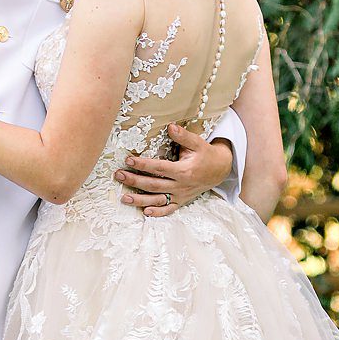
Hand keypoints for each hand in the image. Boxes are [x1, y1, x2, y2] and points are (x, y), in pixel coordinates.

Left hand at [115, 123, 231, 216]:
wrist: (220, 170)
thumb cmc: (206, 155)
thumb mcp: (198, 143)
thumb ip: (183, 136)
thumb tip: (170, 126)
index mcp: (183, 171)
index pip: (159, 168)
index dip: (143, 165)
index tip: (128, 160)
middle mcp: (180, 186)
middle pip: (154, 185)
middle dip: (135, 180)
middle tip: (118, 175)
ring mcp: (180, 196)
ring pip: (157, 200)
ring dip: (140, 200)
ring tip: (124, 198)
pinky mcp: (181, 201)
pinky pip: (168, 210)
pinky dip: (158, 213)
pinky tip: (145, 212)